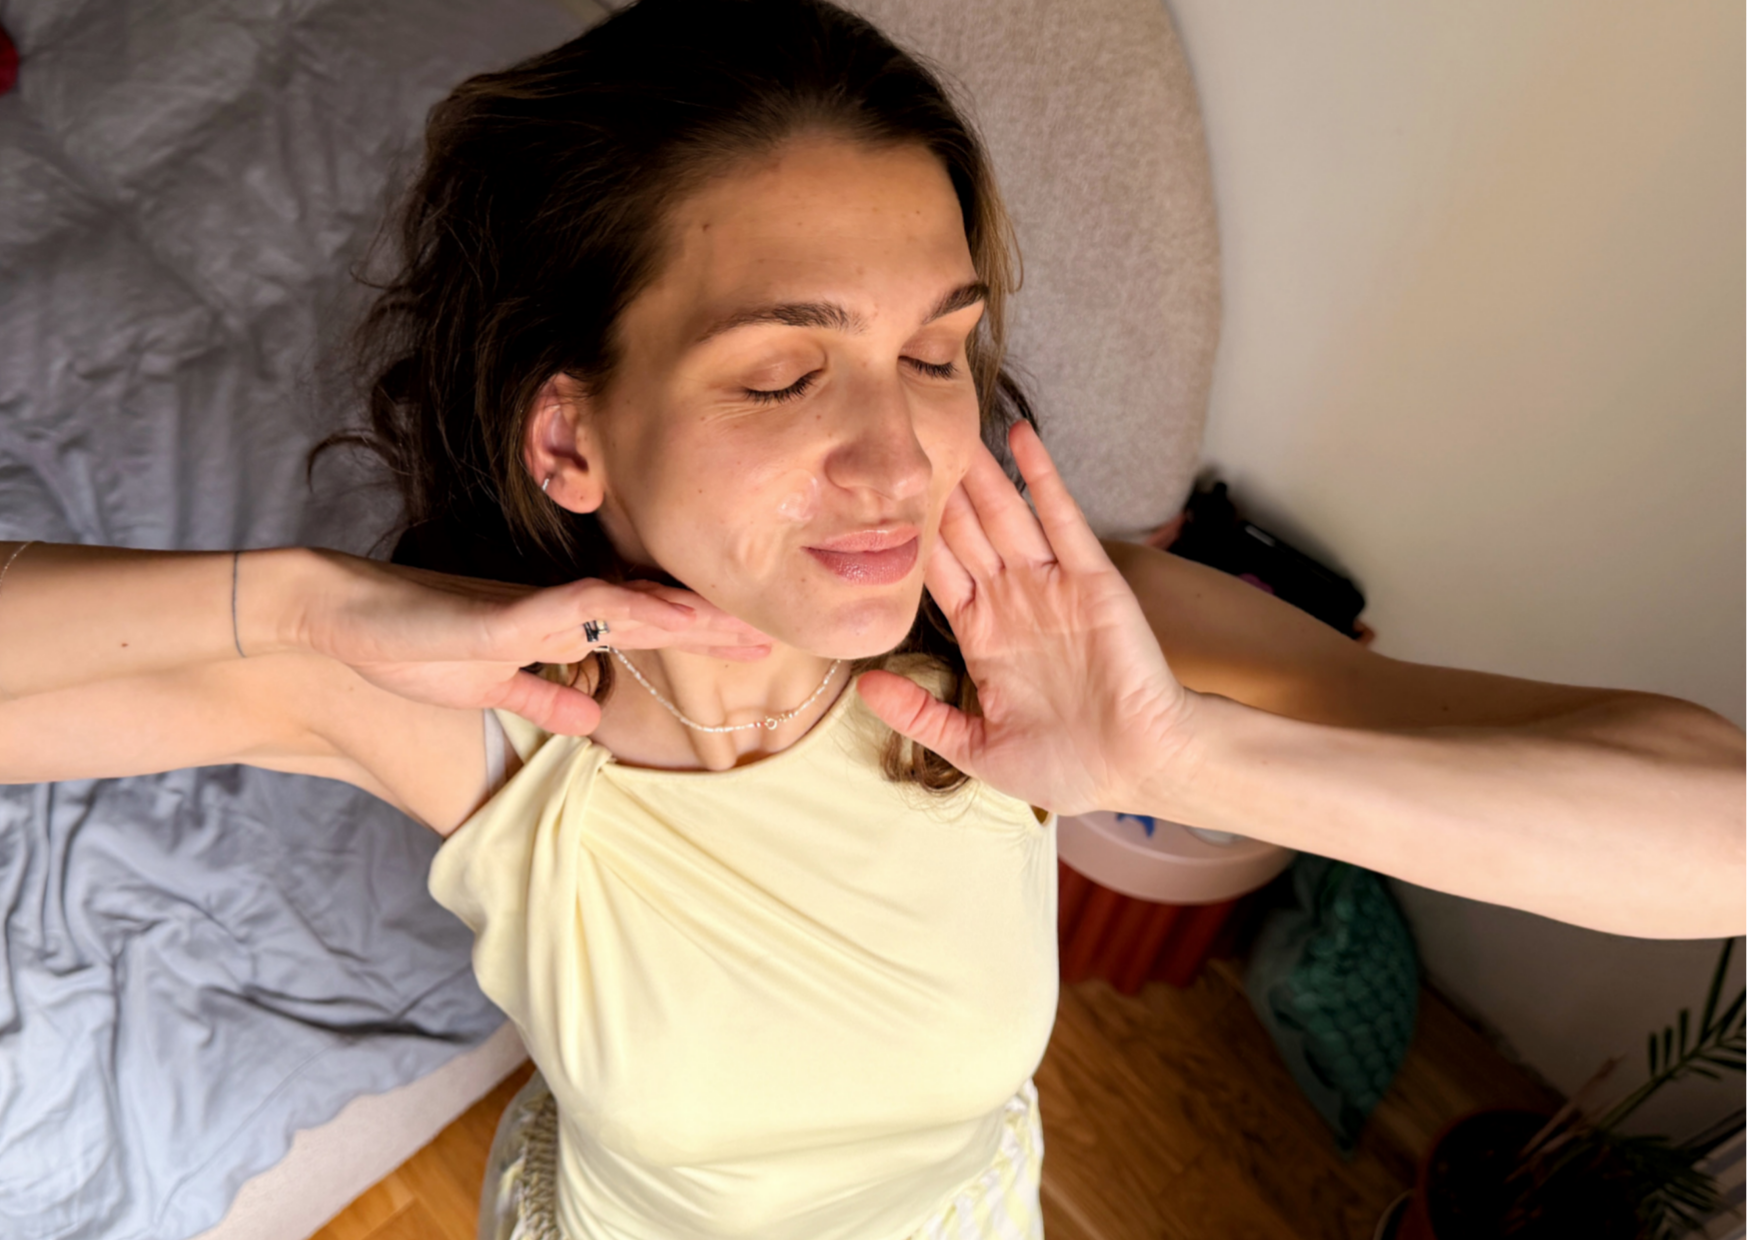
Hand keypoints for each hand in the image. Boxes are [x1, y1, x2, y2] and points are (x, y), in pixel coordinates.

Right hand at [295, 555, 772, 734]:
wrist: (335, 615)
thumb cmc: (407, 645)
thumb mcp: (490, 687)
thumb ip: (541, 696)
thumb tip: (590, 717)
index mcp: (552, 629)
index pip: (638, 631)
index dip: (694, 635)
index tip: (749, 641)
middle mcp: (549, 612)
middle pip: (643, 614)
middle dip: (705, 623)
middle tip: (767, 629)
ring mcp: (522, 612)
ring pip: (613, 606)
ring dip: (670, 614)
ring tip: (726, 621)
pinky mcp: (490, 620)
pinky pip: (553, 614)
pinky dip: (595, 612)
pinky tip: (637, 614)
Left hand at [855, 420, 1198, 815]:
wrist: (1138, 768)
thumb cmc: (1067, 766)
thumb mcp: (976, 747)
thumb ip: (920, 715)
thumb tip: (863, 684)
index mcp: (983, 637)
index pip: (936, 572)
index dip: (908, 535)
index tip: (876, 497)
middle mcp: (1012, 603)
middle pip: (963, 532)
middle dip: (937, 490)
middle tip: (906, 438)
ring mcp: (1050, 586)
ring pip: (1005, 515)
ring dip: (980, 472)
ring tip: (951, 424)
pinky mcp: (1091, 578)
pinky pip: (1061, 517)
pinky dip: (1043, 477)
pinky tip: (1021, 438)